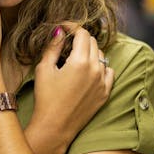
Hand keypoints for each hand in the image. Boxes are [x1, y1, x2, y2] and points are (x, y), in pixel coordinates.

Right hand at [28, 22, 113, 153]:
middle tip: (66, 42)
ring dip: (90, 52)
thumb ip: (53, 46)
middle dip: (80, 38)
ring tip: (75, 57)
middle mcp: (95, 70)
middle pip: (93, 42)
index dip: (72, 26)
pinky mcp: (105, 93)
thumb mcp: (44, 68)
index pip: (82, 33)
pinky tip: (88, 71)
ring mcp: (103, 82)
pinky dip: (100, 67)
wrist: (54, 126)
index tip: (64, 27)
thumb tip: (60, 31)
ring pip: (101, 56)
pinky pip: (109, 72)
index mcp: (80, 61)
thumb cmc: (45, 98)